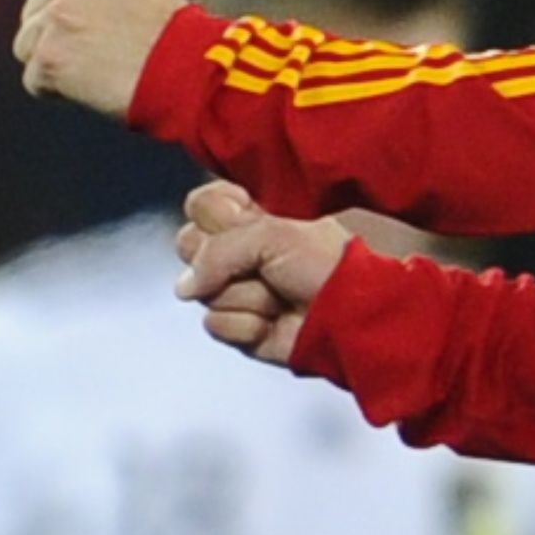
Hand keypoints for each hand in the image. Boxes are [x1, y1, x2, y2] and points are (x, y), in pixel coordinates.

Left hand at [15, 0, 185, 116]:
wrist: (189, 72)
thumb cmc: (172, 35)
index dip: (70, 11)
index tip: (100, 28)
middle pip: (34, 12)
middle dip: (58, 36)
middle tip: (102, 53)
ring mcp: (56, 14)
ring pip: (27, 46)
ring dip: (55, 63)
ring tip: (99, 68)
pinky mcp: (50, 54)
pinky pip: (35, 80)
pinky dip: (58, 91)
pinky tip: (94, 86)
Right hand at [175, 180, 351, 365]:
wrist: (350, 314)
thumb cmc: (326, 266)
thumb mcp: (271, 235)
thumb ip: (218, 249)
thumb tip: (185, 285)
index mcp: (249, 220)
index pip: (201, 205)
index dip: (213, 211)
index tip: (243, 214)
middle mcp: (238, 254)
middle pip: (189, 247)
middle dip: (223, 258)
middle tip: (261, 263)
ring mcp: (236, 292)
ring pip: (204, 291)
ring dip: (247, 296)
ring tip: (280, 295)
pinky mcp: (239, 329)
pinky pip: (216, 324)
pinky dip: (247, 325)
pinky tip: (273, 322)